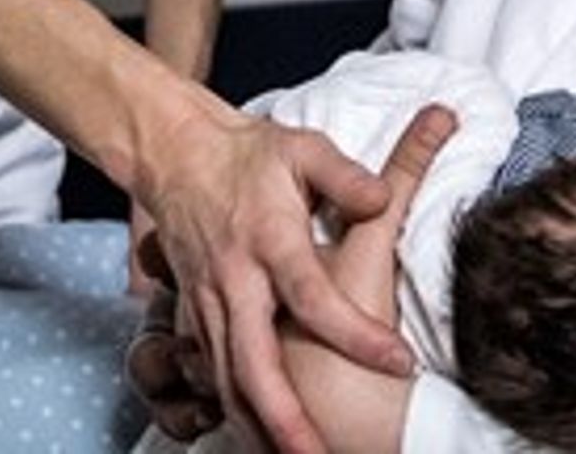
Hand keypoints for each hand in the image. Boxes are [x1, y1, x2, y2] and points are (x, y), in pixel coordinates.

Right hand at [134, 106, 411, 453]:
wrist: (175, 153)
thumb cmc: (249, 154)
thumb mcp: (304, 150)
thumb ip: (346, 177)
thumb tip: (386, 198)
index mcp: (269, 241)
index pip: (315, 297)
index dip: (357, 334)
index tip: (400, 362)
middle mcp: (235, 280)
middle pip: (256, 364)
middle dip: (285, 420)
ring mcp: (207, 301)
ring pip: (226, 380)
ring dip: (254, 427)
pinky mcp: (192, 312)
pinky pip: (207, 372)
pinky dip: (228, 409)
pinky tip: (253, 438)